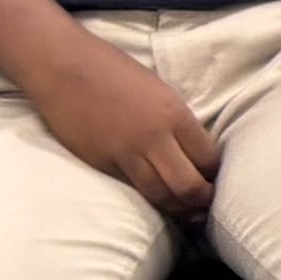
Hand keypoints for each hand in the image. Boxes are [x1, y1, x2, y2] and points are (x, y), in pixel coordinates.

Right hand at [30, 46, 220, 218]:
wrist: (64, 68)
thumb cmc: (114, 70)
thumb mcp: (161, 91)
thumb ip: (177, 121)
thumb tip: (192, 149)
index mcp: (174, 116)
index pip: (208, 159)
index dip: (216, 173)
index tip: (216, 177)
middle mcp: (154, 139)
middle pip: (188, 187)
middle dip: (202, 200)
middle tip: (206, 204)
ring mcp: (125, 155)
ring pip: (160, 195)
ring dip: (177, 207)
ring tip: (186, 211)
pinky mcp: (102, 164)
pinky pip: (132, 189)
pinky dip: (149, 197)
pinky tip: (156, 200)